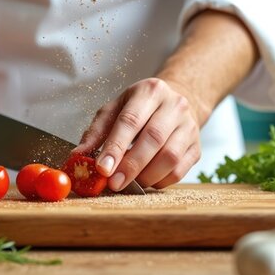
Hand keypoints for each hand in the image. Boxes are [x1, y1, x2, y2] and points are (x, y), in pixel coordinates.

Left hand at [73, 78, 203, 189]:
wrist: (176, 102)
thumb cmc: (138, 108)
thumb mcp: (114, 110)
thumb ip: (96, 132)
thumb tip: (77, 157)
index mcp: (149, 91)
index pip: (131, 120)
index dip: (116, 147)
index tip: (102, 169)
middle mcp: (174, 105)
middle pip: (153, 138)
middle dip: (131, 165)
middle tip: (114, 183)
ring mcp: (189, 126)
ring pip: (170, 157)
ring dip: (146, 176)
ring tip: (128, 182)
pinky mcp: (197, 146)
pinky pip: (179, 170)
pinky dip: (159, 181)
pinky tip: (146, 180)